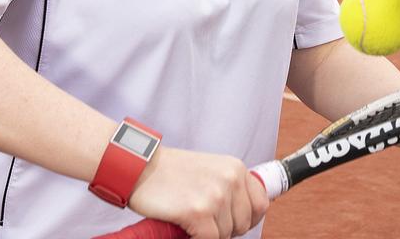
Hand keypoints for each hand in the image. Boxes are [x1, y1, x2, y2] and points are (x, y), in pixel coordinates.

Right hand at [126, 145, 268, 237]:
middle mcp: (230, 180)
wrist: (139, 167)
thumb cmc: (169, 173)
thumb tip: (245, 216)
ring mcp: (215, 196)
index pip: (261, 204)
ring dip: (209, 234)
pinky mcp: (198, 212)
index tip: (232, 222)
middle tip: (204, 222)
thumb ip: (229, 187)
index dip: (247, 218)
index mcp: (235, 168)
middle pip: (244, 224)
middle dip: (225, 229)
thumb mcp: (209, 170)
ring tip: (190, 221)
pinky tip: (185, 230)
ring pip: (226, 235)